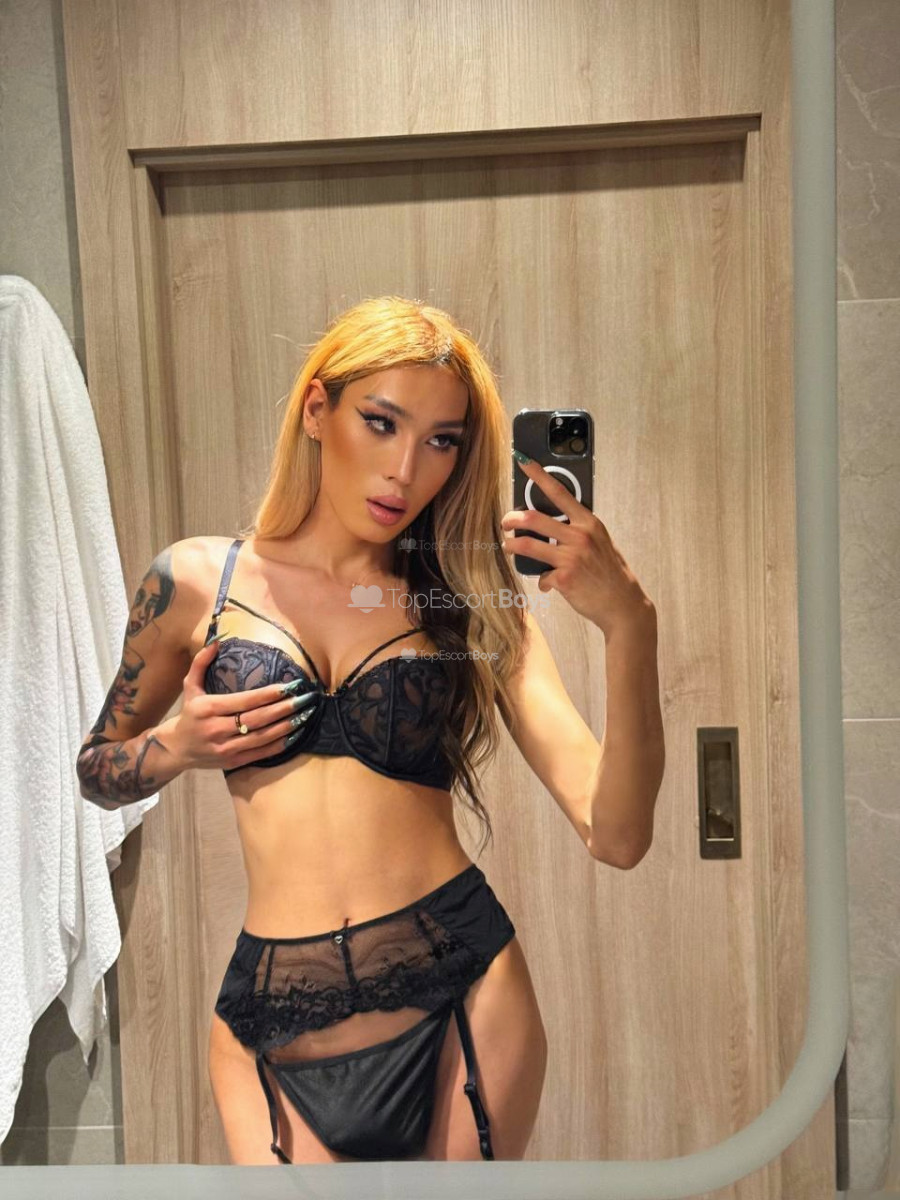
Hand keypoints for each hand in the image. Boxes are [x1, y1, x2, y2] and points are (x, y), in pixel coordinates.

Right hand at [166, 639, 316, 771]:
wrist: (176, 749)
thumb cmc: (189, 714)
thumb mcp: (190, 686)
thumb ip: (201, 663)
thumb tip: (217, 641)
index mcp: (208, 708)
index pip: (244, 701)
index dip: (268, 694)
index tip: (288, 686)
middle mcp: (217, 729)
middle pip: (257, 719)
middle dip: (283, 709)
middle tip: (305, 699)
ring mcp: (225, 748)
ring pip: (261, 737)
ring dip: (286, 726)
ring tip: (305, 715)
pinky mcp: (232, 762)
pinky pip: (260, 753)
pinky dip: (279, 745)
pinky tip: (294, 735)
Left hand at [501, 455, 654, 635]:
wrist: (622, 603)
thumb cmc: (610, 573)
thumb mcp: (600, 542)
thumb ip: (578, 531)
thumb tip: (552, 526)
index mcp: (588, 522)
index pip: (559, 492)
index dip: (539, 475)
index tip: (523, 461)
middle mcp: (579, 536)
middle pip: (534, 518)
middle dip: (512, 518)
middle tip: (505, 522)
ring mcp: (571, 557)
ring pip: (528, 545)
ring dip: (513, 545)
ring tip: (508, 547)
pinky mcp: (564, 579)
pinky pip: (541, 577)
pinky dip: (542, 582)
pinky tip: (547, 585)